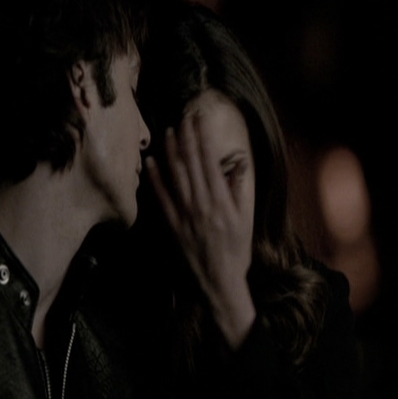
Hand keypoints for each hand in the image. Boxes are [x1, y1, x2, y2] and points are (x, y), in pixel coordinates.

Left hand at [145, 114, 255, 348]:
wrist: (218, 283)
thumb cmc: (236, 253)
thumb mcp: (245, 221)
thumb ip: (240, 191)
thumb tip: (239, 164)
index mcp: (221, 201)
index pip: (209, 161)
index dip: (203, 138)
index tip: (200, 120)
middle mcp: (201, 204)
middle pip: (191, 163)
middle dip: (187, 137)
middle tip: (183, 116)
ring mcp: (184, 214)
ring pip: (175, 176)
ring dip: (171, 151)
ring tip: (168, 131)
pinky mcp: (171, 225)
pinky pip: (162, 197)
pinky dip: (156, 178)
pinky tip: (152, 161)